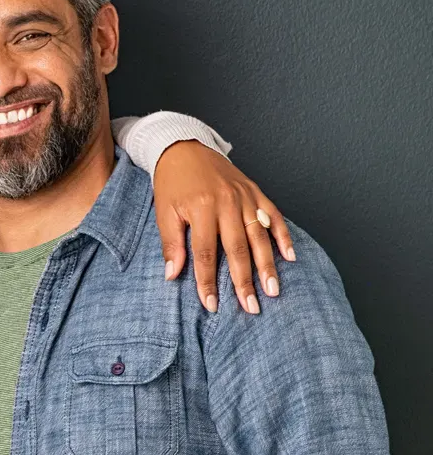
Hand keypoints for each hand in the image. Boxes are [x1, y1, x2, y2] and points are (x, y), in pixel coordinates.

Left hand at [154, 141, 294, 314]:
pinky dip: (283, 235)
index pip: (206, 253)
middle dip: (244, 281)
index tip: (211, 304)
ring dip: (267, 265)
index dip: (208, 281)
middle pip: (238, 249)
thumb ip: (171, 243)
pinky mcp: (255, 191)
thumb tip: (173, 276)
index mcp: (201, 208)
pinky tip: (290, 256)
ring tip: (273, 290)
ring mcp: (244, 196)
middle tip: (251, 307)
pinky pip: (274, 215)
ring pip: (259, 236)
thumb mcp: (164, 212)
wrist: (184, 147)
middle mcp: (227, 202)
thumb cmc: (172, 182)